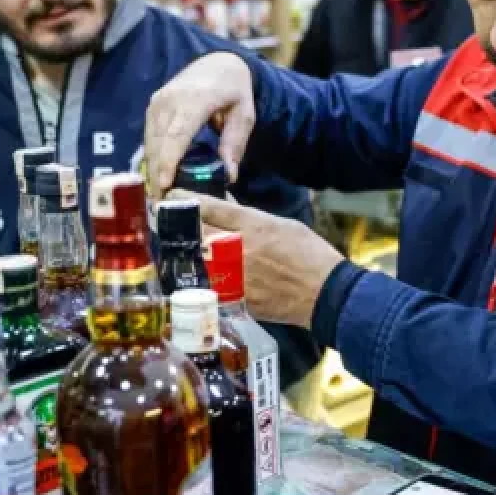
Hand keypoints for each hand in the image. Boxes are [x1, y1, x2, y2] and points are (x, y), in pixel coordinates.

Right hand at [145, 52, 254, 195]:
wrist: (217, 64)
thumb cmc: (234, 92)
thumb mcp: (244, 115)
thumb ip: (235, 144)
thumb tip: (229, 176)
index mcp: (196, 99)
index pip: (178, 134)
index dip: (169, 160)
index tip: (164, 184)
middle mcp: (171, 99)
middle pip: (159, 142)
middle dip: (157, 173)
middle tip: (161, 202)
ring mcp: (158, 102)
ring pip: (150, 141)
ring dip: (152, 169)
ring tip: (158, 196)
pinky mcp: (153, 107)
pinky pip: (149, 137)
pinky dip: (152, 158)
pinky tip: (157, 177)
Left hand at [174, 192, 343, 328]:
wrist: (325, 295)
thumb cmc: (310, 255)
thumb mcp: (283, 225)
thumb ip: (250, 216)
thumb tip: (225, 204)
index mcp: (253, 225)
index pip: (208, 207)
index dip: (184, 200)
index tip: (172, 196)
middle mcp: (238, 248)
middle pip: (195, 232)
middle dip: (180, 224)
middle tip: (170, 220)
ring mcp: (234, 275)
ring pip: (197, 259)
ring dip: (189, 250)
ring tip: (183, 245)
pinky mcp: (234, 298)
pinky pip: (210, 282)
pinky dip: (204, 274)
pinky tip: (203, 271)